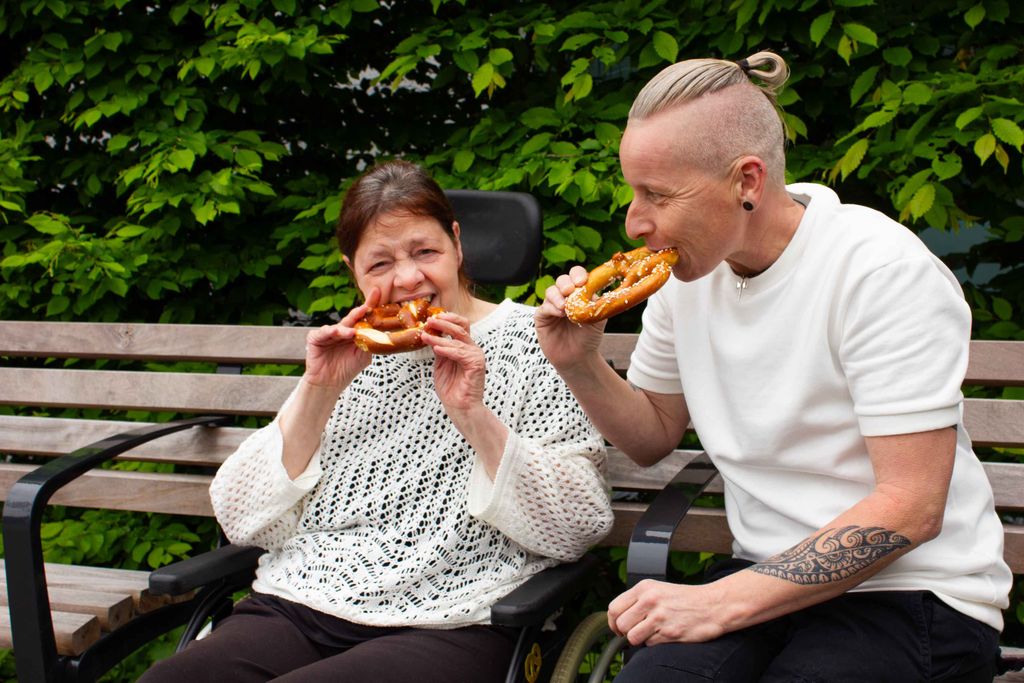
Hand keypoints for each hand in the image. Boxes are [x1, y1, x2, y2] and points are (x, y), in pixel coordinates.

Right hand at [302, 288, 378, 390]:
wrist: (330, 384)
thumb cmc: (346, 369)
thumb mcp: (364, 355)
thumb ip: (370, 342)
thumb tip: (380, 331)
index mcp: (354, 332)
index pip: (363, 317)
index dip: (370, 305)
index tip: (378, 293)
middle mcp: (342, 330)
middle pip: (352, 318)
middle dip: (360, 311)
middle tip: (367, 306)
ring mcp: (328, 333)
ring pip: (338, 326)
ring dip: (345, 328)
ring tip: (352, 332)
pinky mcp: (315, 339)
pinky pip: (322, 333)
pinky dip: (329, 332)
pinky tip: (336, 333)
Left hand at [421, 312, 484, 413]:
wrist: (460, 407)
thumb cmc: (451, 388)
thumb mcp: (441, 364)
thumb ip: (439, 349)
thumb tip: (430, 334)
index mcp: (465, 347)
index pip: (460, 326)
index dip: (447, 319)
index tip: (432, 318)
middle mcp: (472, 349)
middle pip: (461, 327)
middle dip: (444, 322)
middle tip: (430, 321)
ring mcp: (476, 356)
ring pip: (457, 340)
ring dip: (439, 338)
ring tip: (425, 336)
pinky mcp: (476, 365)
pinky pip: (460, 353)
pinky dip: (447, 350)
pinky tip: (436, 348)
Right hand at [534, 266, 606, 370]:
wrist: (579, 357)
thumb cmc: (589, 338)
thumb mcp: (598, 319)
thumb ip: (598, 304)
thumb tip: (597, 290)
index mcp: (579, 294)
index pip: (576, 276)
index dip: (578, 275)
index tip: (582, 282)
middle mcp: (565, 297)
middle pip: (562, 280)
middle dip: (565, 282)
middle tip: (570, 290)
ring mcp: (552, 306)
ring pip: (551, 291)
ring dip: (557, 296)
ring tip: (564, 307)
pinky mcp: (542, 317)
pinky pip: (543, 307)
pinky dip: (551, 308)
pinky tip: (559, 314)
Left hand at [607, 580, 725, 645]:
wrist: (713, 605)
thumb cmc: (686, 598)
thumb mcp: (658, 590)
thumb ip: (637, 600)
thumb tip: (618, 617)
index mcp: (644, 588)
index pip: (614, 607)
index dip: (613, 621)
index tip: (618, 627)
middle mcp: (650, 600)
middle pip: (621, 624)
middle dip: (625, 632)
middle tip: (635, 632)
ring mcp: (659, 617)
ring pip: (632, 637)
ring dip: (639, 639)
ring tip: (650, 633)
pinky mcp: (669, 633)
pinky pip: (650, 644)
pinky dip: (654, 643)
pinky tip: (665, 634)